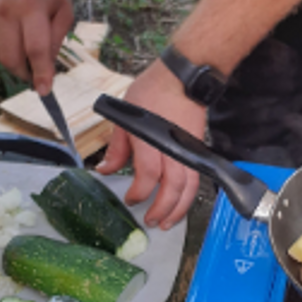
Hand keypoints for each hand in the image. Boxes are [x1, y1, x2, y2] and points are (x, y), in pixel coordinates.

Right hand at [0, 0, 74, 95]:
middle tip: (35, 74)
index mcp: (33, 6)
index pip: (35, 49)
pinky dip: (2, 47)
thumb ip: (56, 38)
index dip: (40, 74)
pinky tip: (12, 35)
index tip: (44, 91)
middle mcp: (7, 9)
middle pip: (11, 57)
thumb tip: (46, 66)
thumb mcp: (64, 6)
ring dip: (12, 61)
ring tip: (25, 54)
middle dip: (24, 73)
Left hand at [92, 60, 204, 227]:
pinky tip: (181, 204)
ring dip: (180, 209)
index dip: (139, 192)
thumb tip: (104, 170)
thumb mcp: (124, 118)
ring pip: (190, 188)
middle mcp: (173, 149)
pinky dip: (190, 196)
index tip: (130, 199)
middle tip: (151, 222)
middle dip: (162, 209)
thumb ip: (116, 148)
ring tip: (168, 222)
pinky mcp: (197, 150)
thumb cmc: (151, 93)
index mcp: (152, 140)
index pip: (148, 175)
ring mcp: (188, 150)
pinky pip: (197, 179)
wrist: (182, 79)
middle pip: (174, 188)